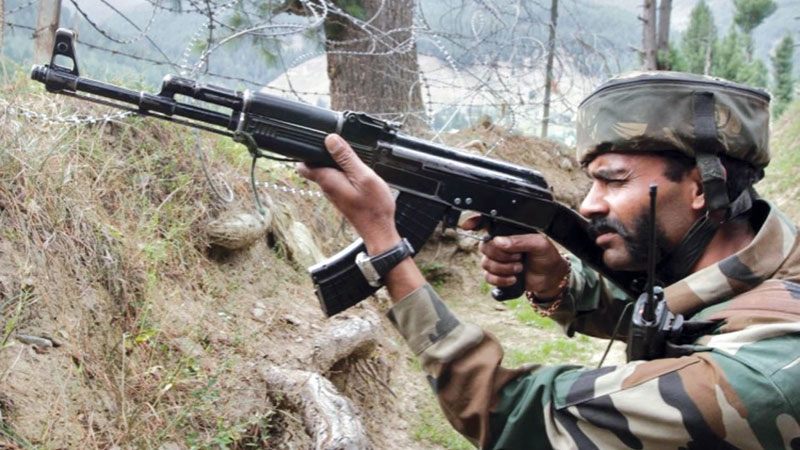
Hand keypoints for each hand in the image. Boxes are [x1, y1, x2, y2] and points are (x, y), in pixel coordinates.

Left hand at [297, 134, 399, 254]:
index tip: (316, 141)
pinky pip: (337, 178)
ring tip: (351, 157)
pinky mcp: (342, 195)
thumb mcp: (363, 176)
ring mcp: (334, 192)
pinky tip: (357, 170)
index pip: (303, 164)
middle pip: (315, 165)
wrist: (379, 229)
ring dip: (335, 162)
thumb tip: (330, 140)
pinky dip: (343, 171)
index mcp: (327, 179)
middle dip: (323, 153)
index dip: (307, 150)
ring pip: (326, 171)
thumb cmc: (373, 207)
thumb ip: (346, 158)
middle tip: (340, 146)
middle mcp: (327, 186)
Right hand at [461, 215, 568, 297]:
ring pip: (485, 263)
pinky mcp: (497, 274)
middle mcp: (500, 244)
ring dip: (503, 268)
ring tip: (519, 268)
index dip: (474, 222)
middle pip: (484, 246)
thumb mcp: (539, 243)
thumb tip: (499, 242)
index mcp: (508, 231)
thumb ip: (520, 240)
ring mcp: (497, 260)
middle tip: (518, 257)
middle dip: (501, 255)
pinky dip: (501, 279)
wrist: (551, 277)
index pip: (486, 223)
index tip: (467, 226)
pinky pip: (488, 277)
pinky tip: (513, 279)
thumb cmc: (547, 256)